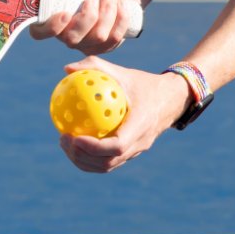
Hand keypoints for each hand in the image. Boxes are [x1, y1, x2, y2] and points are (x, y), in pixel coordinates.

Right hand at [30, 0, 139, 54]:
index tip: (65, 13)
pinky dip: (120, 19)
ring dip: (107, 13)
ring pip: (97, 37)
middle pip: (72, 39)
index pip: (39, 33)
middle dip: (88, 17)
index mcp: (52, 20)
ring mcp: (85, 45)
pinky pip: (113, 39)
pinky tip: (121, 5)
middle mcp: (66, 36)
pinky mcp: (103, 48)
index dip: (51, 28)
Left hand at [58, 56, 192, 172]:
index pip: (117, 146)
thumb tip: (66, 69)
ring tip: (64, 143)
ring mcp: (136, 151)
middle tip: (63, 139)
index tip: (74, 137)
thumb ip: (95, 67)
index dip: (94, 147)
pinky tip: (74, 142)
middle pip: (108, 162)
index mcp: (141, 125)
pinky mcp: (131, 153)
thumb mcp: (122, 72)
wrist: (171, 99)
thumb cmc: (143, 83)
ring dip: (83, 160)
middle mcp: (140, 143)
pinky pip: (108, 161)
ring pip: (107, 166)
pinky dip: (89, 157)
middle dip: (82, 156)